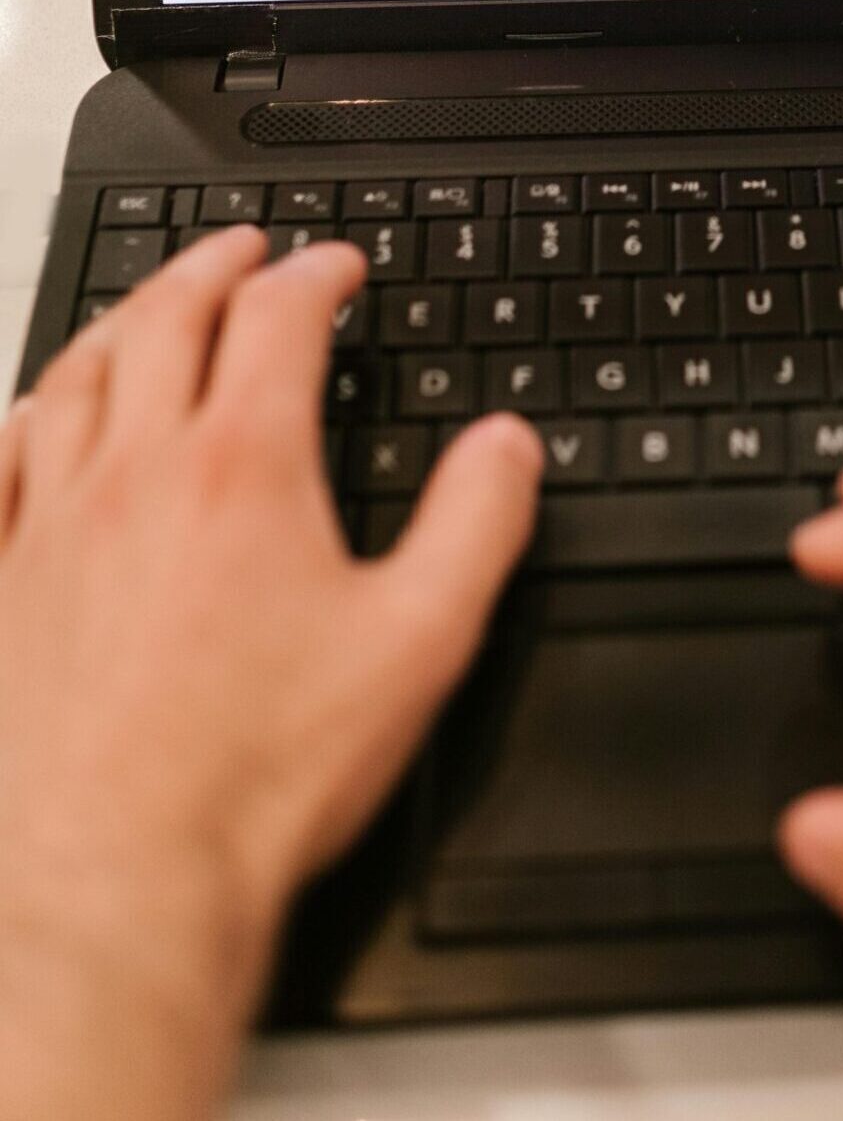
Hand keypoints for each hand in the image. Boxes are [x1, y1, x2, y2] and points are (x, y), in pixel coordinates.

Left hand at [0, 227, 541, 1120]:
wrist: (116, 882)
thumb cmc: (256, 776)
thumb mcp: (418, 644)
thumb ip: (476, 524)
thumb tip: (504, 445)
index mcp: (244, 467)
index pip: (279, 318)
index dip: (316, 273)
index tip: (338, 268)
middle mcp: (138, 473)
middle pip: (168, 318)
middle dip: (215, 266)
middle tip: (246, 250)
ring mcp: (51, 526)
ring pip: (76, 376)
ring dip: (124, 321)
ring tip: (152, 308)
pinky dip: (23, 418)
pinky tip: (36, 419)